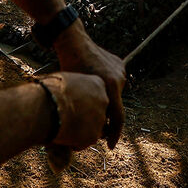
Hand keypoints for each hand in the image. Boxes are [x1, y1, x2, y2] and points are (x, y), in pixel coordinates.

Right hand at [39, 73, 107, 149]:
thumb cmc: (50, 90)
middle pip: (96, 111)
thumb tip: (66, 87)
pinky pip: (85, 141)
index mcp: (98, 84)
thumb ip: (73, 85)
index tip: (71, 102)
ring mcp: (100, 119)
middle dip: (84, 116)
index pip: (95, 94)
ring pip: (92, 127)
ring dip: (81, 130)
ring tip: (63, 127)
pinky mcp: (93, 136)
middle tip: (68, 117)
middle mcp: (103, 101)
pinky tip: (63, 136)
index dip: (82, 100)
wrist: (47, 107)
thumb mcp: (64, 79)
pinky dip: (76, 142)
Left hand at [53, 22, 125, 147]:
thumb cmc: (67, 68)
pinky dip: (105, 87)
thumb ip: (83, 112)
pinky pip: (113, 82)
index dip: (114, 135)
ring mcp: (120, 70)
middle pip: (114, 106)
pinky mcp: (119, 64)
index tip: (110, 146)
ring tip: (89, 98)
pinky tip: (93, 84)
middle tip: (94, 125)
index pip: (117, 118)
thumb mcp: (74, 92)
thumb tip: (80, 136)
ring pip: (113, 94)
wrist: (72, 41)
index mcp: (110, 86)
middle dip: (105, 117)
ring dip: (104, 100)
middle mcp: (119, 79)